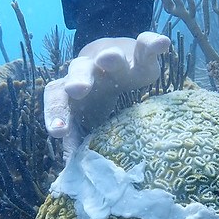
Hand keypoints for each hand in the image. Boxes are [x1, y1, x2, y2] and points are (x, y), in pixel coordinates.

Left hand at [44, 32, 170, 160]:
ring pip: (108, 56)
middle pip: (78, 71)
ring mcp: (113, 58)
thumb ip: (78, 138)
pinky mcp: (138, 52)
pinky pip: (144, 46)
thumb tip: (73, 174)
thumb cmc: (95, 97)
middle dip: (78, 80)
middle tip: (76, 89)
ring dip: (109, 58)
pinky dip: (152, 44)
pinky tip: (162, 44)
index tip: (57, 132)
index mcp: (71, 89)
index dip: (55, 114)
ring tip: (110, 59)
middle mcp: (88, 70)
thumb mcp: (85, 117)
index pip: (56, 99)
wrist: (110, 56)